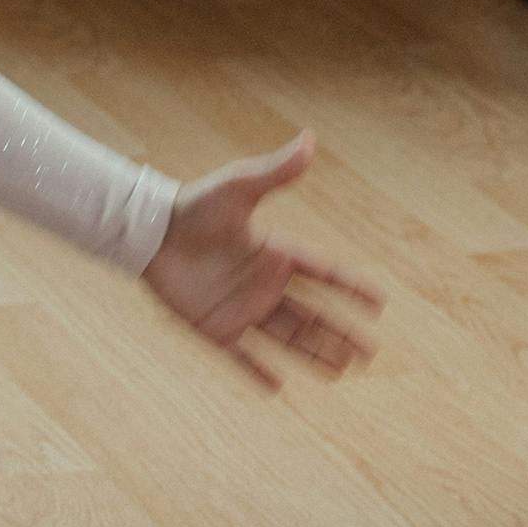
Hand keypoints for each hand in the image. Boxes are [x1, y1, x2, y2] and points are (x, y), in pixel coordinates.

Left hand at [140, 132, 383, 390]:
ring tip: (341, 370)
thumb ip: (275, 172)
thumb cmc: (193, 206)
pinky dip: (256, 371)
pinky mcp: (213, 326)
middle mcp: (262, 284)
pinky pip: (240, 354)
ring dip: (313, 353)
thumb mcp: (239, 187)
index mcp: (275, 253)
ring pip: (286, 337)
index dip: (351, 287)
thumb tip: (310, 140)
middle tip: (369, 354)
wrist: (148, 231)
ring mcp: (240, 308)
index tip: (379, 303)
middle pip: (312, 315)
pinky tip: (277, 387)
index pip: (323, 273)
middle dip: (340, 333)